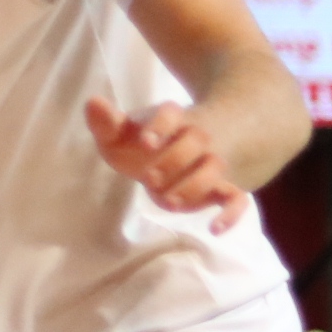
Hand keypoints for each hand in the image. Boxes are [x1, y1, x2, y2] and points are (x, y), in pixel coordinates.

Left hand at [87, 98, 250, 231]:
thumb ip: (106, 122)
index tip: (145, 142)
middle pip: (197, 139)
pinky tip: (214, 230)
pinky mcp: (224, 187)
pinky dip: (231, 214)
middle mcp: (198, 136)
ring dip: (194, 186)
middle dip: (173, 160)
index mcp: (171, 118)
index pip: (171, 113)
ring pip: (216, 168)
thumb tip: (93, 102)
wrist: (191, 151)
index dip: (160, 126)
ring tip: (167, 203)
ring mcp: (214, 161)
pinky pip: (238, 198)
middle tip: (149, 178)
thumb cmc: (148, 143)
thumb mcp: (123, 133)